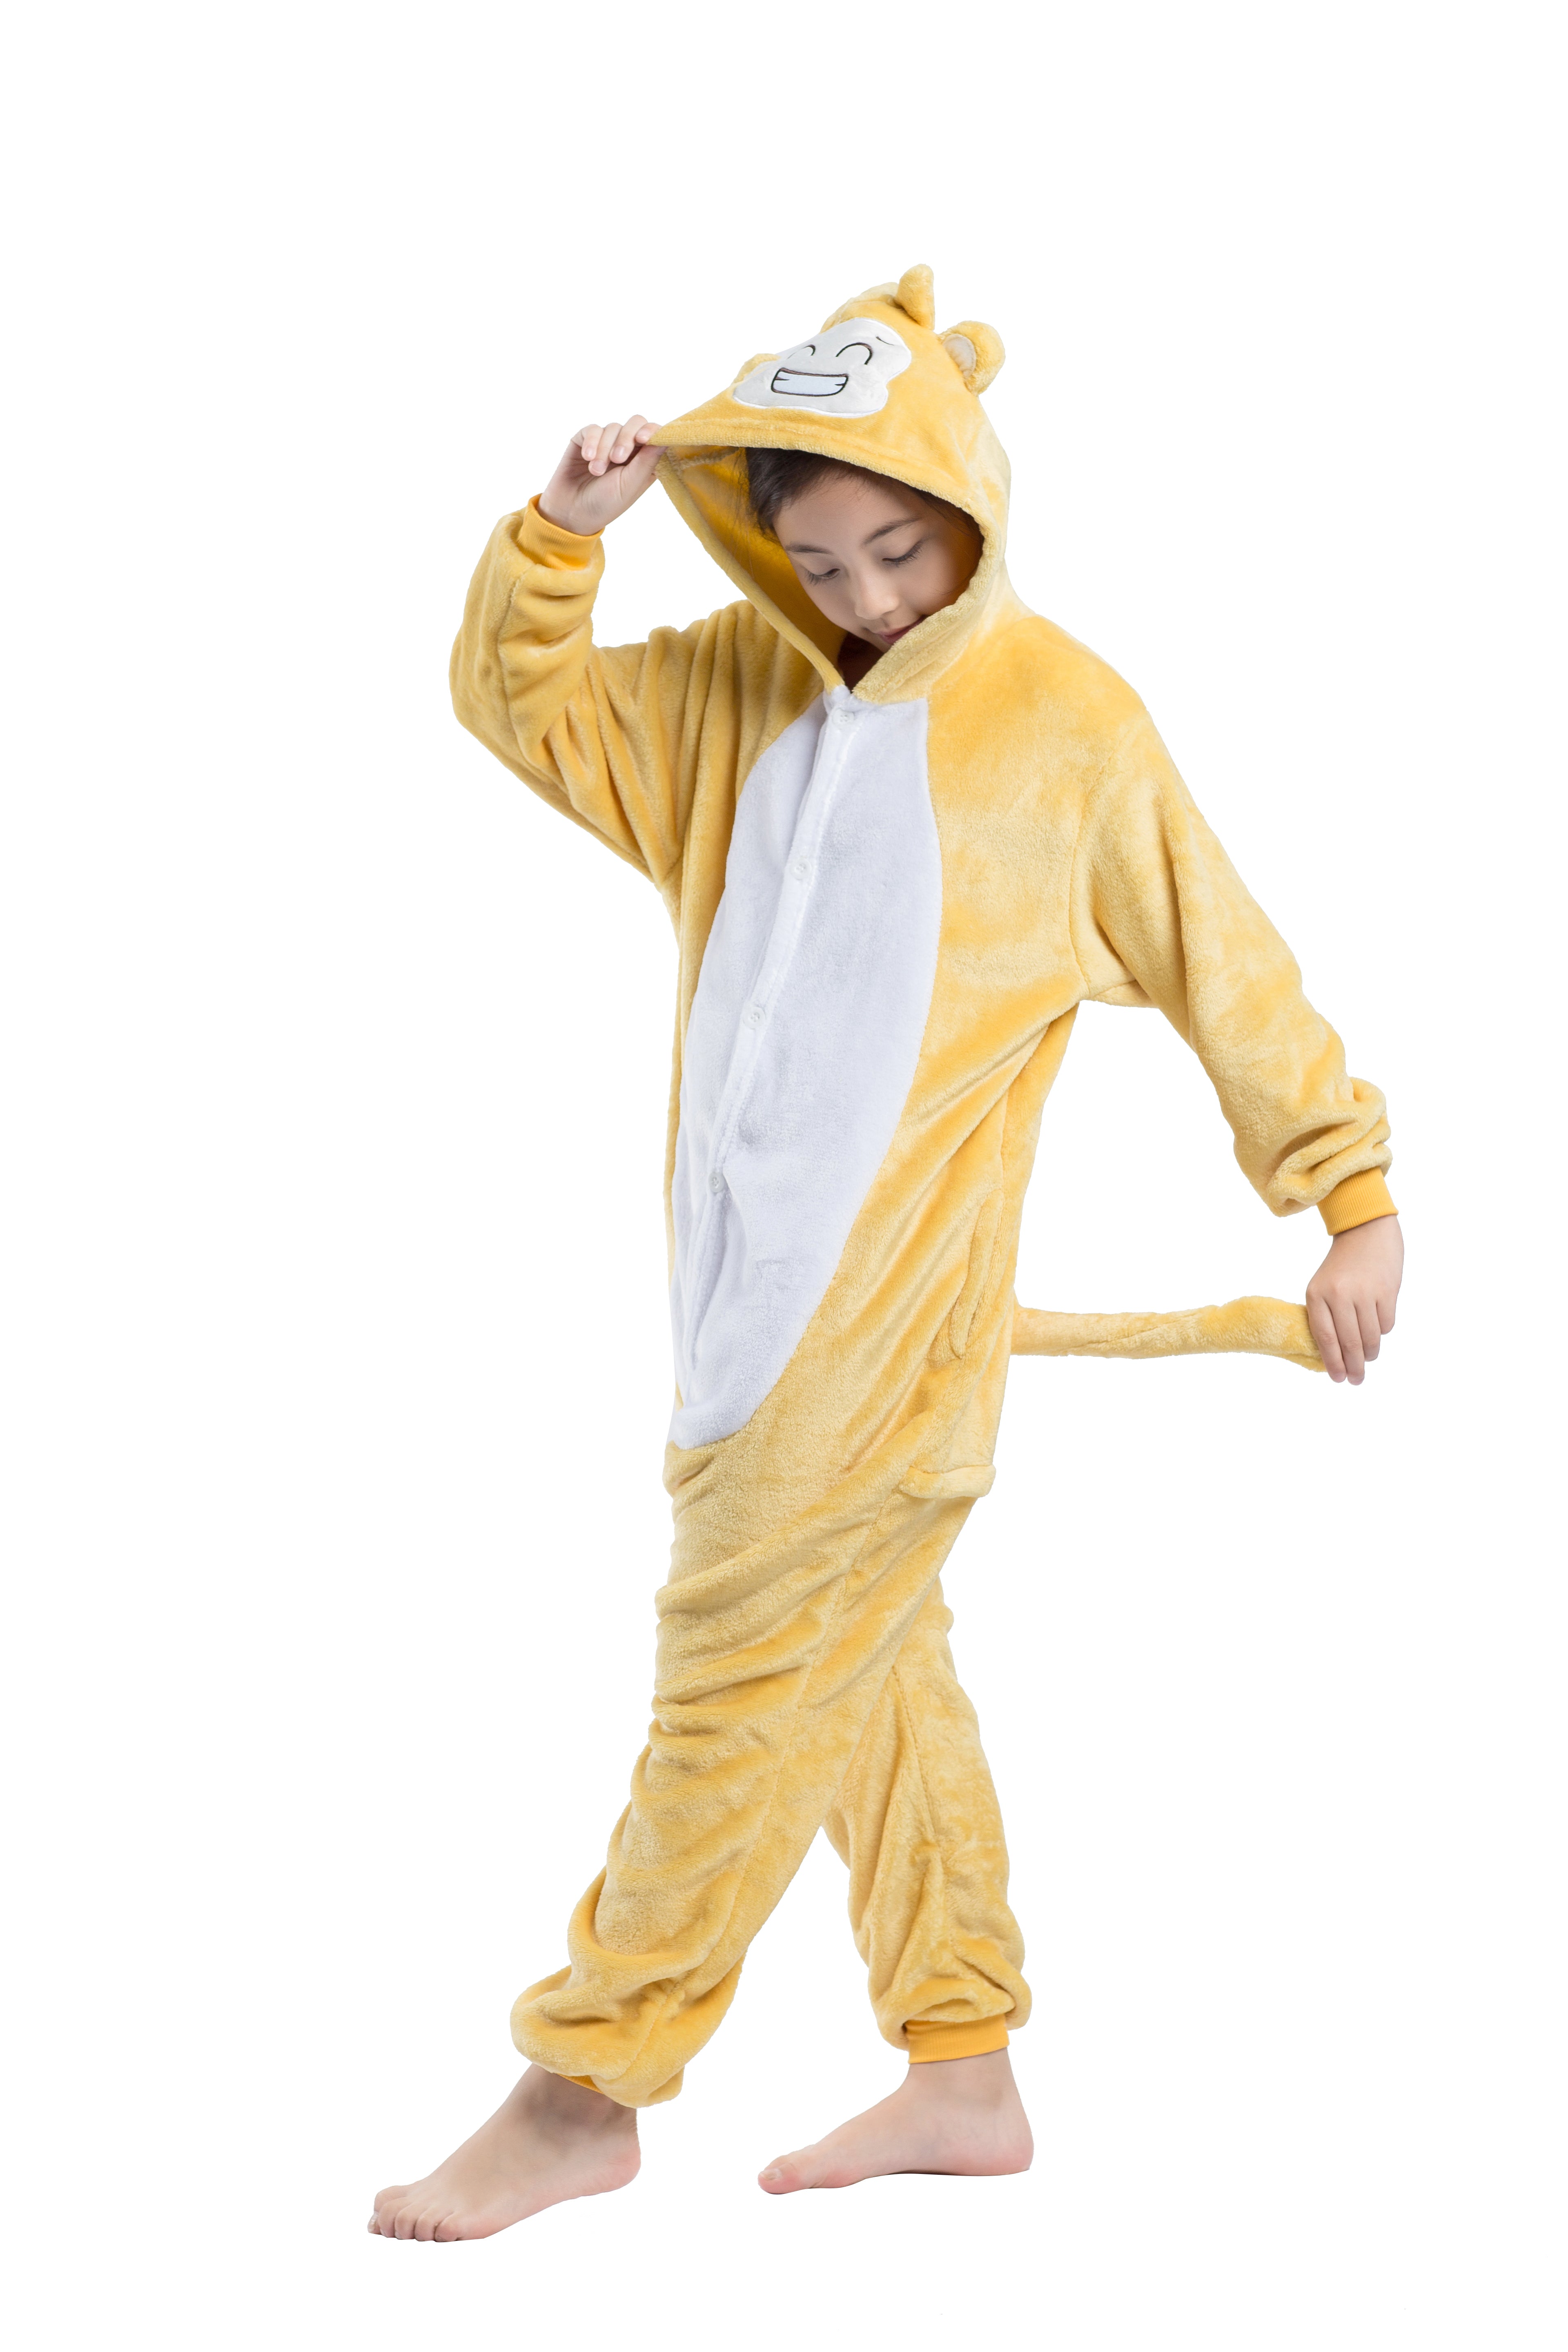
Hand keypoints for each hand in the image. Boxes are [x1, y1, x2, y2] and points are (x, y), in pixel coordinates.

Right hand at [537, 416, 661, 535]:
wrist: (571, 512)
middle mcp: (628, 449)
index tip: (644, 440)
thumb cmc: (604, 504)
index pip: (654, 435)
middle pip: (635, 423)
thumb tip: (666, 438)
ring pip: (613, 427)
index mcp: (644, 461)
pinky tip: (587, 458)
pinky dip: (591, 443)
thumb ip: (647, 461)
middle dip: (627, 438)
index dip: (651, 432)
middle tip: (617, 459)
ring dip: (604, 449)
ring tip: (596, 472)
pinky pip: (593, 429)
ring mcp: (607, 442)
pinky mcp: (586, 439)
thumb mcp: (629, 485)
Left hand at [1306, 1215, 1402, 1383]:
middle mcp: (1339, 1294)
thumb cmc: (1341, 1266)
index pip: (1325, 1338)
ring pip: (1371, 1337)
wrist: (1365, 1231)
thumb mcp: (1321, 1287)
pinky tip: (1377, 1327)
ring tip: (1368, 1357)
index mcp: (1317, 1294)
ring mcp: (1365, 1292)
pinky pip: (1386, 1324)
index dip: (1333, 1362)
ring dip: (1370, 1353)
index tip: (1338, 1379)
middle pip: (1349, 1342)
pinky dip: (1383, 1331)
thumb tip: (1334, 1356)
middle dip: (1354, 1367)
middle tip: (1357, 1380)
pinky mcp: (1387, 1290)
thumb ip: (1324, 1317)